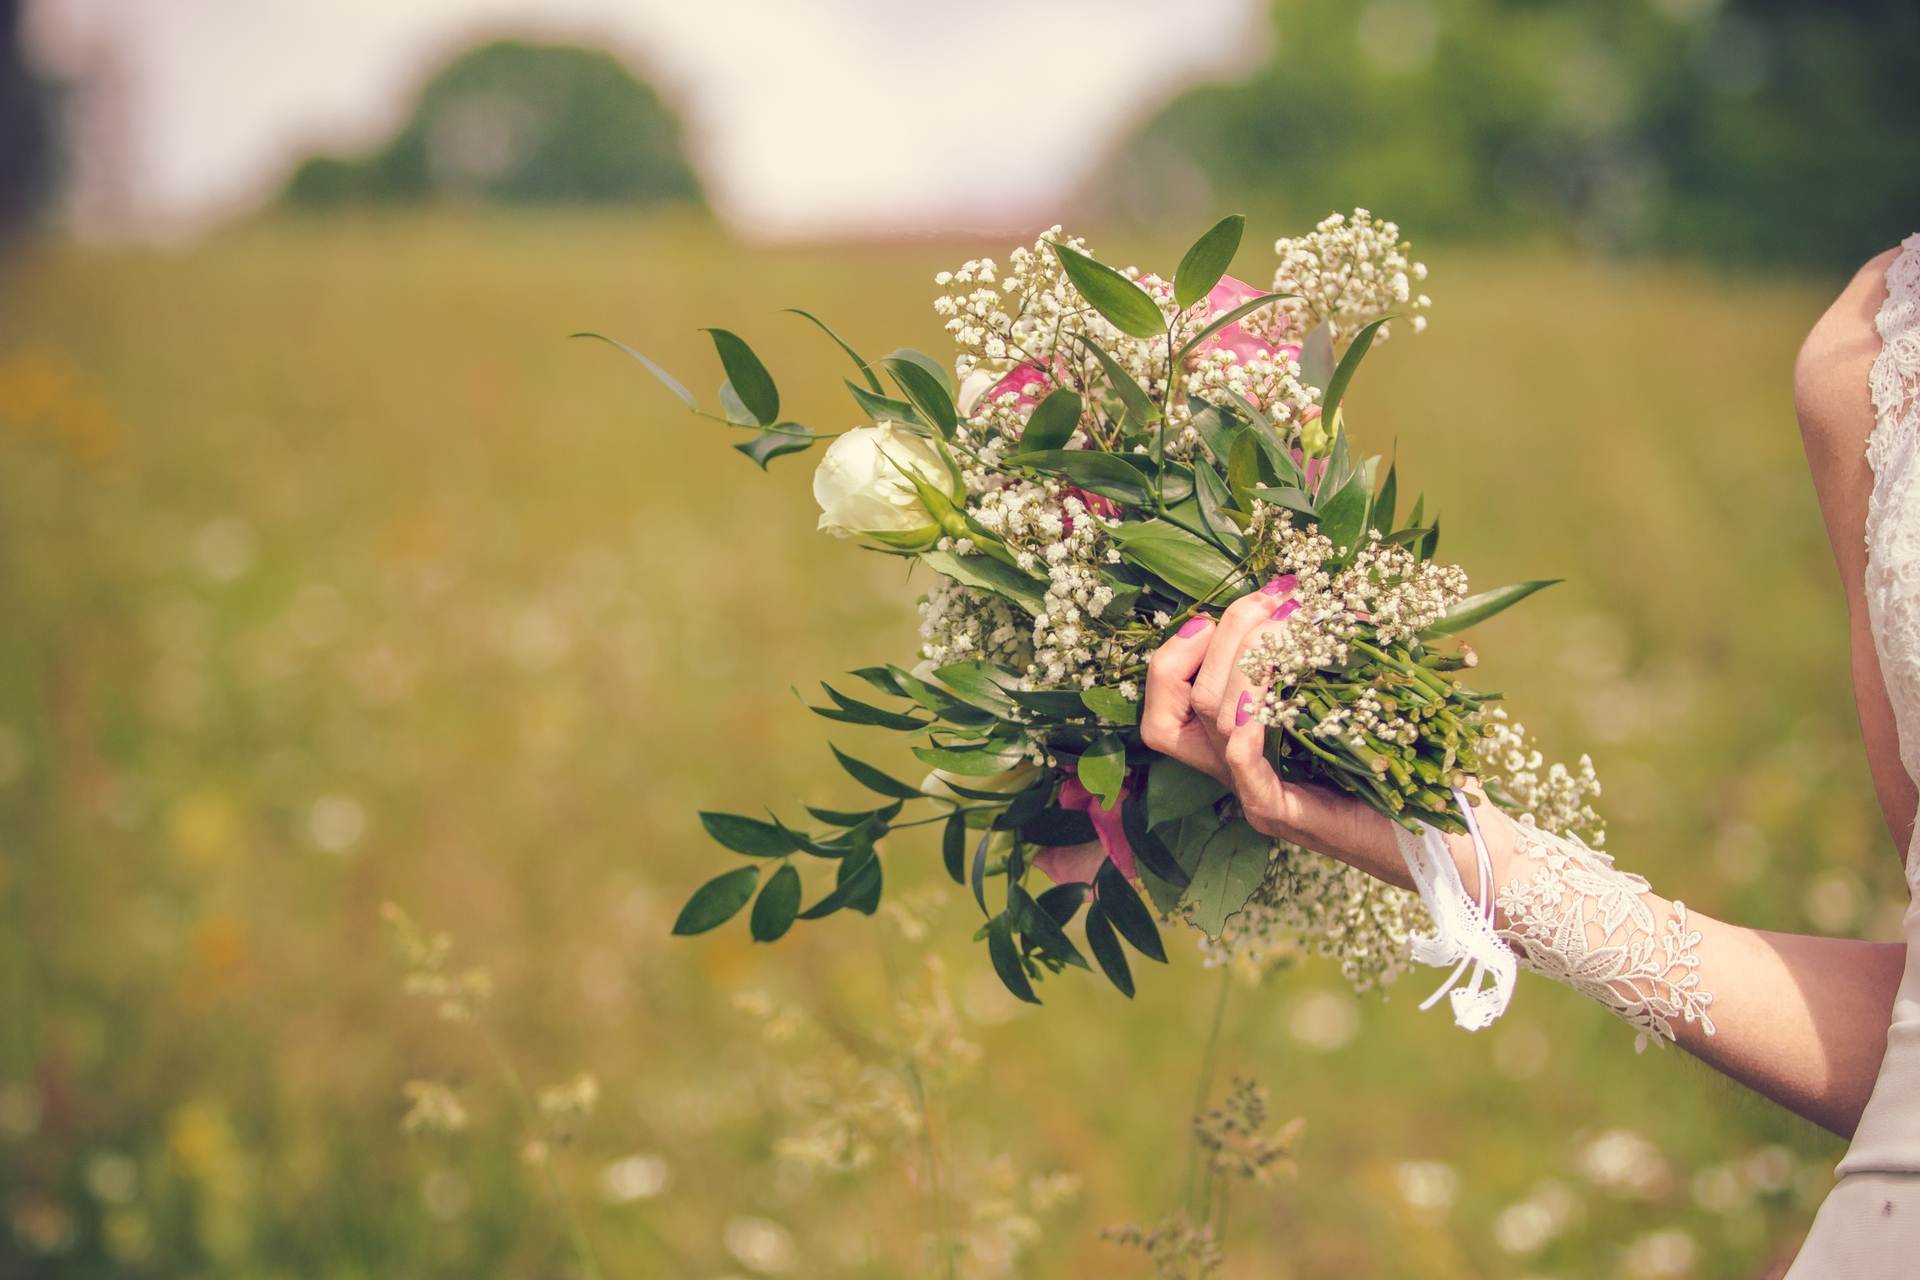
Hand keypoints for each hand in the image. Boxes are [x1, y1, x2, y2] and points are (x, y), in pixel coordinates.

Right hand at [1140, 582, 1411, 887]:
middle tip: (1268, 603)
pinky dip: (1245, 739)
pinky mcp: (1287, 817)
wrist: (1438, 833)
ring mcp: (1254, 795)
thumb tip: (1310, 590)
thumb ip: (1318, 653)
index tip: (1217, 616)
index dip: (1176, 654)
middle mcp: (1232, 769)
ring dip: (1246, 665)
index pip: (1165, 702)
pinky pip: (1247, 778)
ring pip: (1212, 724)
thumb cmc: (1395, 760)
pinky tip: (1259, 711)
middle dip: (1219, 639)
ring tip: (1287, 630)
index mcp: (1235, 739)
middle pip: (1176, 706)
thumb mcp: (1346, 695)